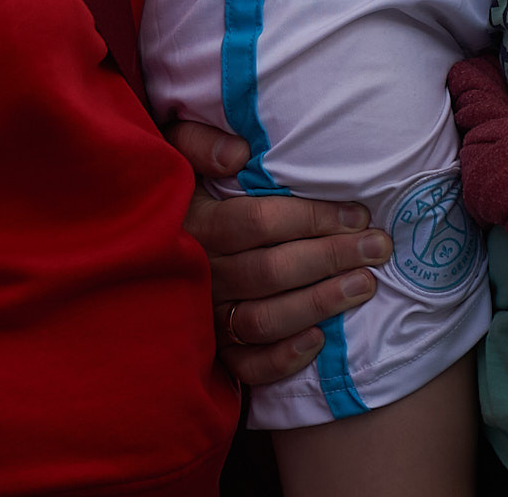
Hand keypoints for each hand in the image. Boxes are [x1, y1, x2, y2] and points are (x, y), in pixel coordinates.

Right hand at [168, 118, 388, 386]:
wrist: (129, 251)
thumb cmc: (171, 188)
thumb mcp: (171, 151)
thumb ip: (198, 143)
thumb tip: (239, 154)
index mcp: (193, 223)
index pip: (259, 222)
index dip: (313, 219)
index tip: (358, 214)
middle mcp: (198, 274)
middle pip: (271, 271)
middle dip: (332, 258)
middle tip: (378, 249)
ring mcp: (202, 316)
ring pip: (264, 319)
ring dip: (319, 303)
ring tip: (365, 286)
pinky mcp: (207, 350)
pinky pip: (245, 365)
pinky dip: (282, 358)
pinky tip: (318, 340)